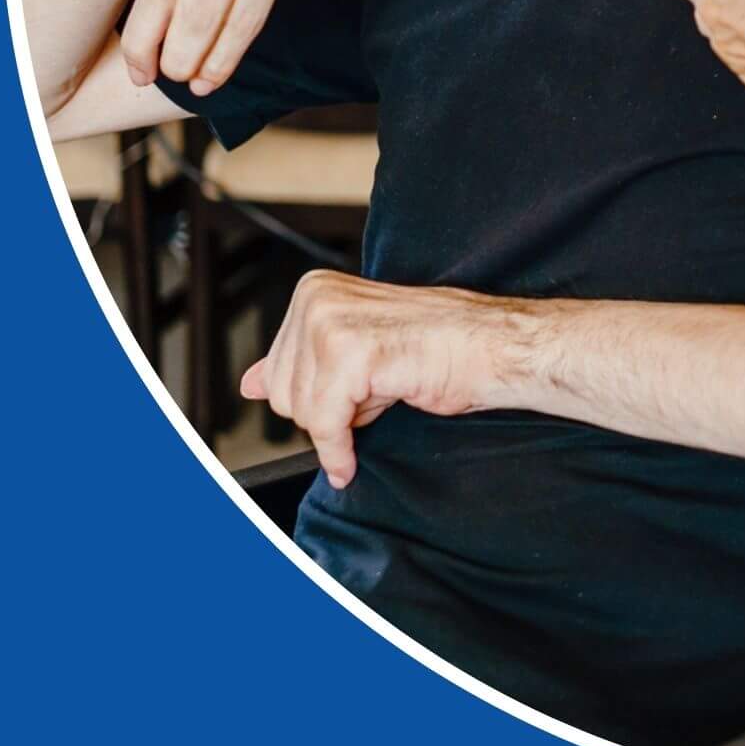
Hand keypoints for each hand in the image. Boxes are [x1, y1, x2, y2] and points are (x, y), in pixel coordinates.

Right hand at [122, 0, 315, 95]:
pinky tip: (142, 31)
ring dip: (153, 41)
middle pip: (203, 7)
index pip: (249, 11)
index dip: (225, 56)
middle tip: (177, 82)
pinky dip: (147, 4)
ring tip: (146, 71)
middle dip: (187, 57)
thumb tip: (224, 41)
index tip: (208, 87)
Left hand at [241, 270, 509, 487]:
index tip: (358, 389)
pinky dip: (340, 451)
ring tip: (388, 387)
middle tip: (381, 384)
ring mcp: (331, 322)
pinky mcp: (351, 352)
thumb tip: (250, 382)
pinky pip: (323, 426)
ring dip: (345, 422)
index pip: (277, 376)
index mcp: (314, 292)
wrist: (493, 347)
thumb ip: (300, 365)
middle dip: (330, 410)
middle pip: (282, 396)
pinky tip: (355, 454)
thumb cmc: (440, 348)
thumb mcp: (356, 353)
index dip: (320, 398)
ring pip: (300, 412)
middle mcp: (316, 298)